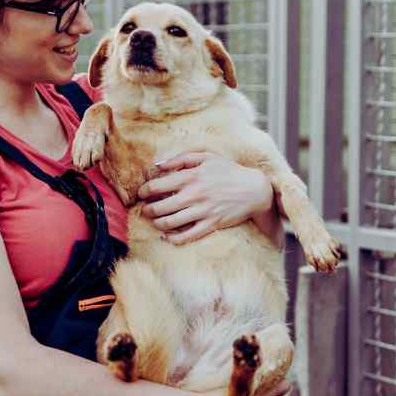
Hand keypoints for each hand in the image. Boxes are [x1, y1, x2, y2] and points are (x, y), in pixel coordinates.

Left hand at [136, 151, 275, 244]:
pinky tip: (166, 236)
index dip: (144, 191)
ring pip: (170, 223)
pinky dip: (173, 239)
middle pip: (160, 207)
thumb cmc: (228, 171)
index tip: (141, 193)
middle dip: (147, 210)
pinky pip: (187, 236)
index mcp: (191, 176)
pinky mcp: (211, 225)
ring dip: (157, 223)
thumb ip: (181, 158)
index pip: (158, 186)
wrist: (254, 189)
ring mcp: (203, 211)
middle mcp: (195, 195)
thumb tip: (158, 165)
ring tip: (155, 221)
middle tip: (145, 210)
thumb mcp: (207, 156)